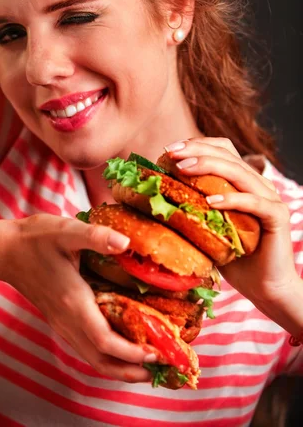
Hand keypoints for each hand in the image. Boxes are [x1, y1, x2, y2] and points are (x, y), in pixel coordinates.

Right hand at [0, 213, 155, 381]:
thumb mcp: (66, 230)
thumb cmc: (35, 239)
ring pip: (92, 358)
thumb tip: (126, 242)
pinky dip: (106, 356)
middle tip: (159, 368)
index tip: (156, 351)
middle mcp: (67, 320)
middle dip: (131, 369)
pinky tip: (120, 348)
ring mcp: (61, 323)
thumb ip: (96, 236)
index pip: (105, 341)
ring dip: (120, 367)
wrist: (3, 251)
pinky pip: (85, 348)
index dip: (132, 352)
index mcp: (73, 302)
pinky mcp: (59, 321)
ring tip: (146, 365)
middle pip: (101, 360)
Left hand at [164, 137, 297, 307]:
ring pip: (239, 172)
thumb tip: (154, 194)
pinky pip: (254, 202)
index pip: (222, 149)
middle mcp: (258, 184)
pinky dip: (231, 199)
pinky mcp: (277, 216)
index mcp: (242, 181)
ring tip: (183, 169)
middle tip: (170, 153)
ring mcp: (269, 198)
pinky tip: (211, 201)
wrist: (264, 287)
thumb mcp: (206, 226)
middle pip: (228, 155)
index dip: (197, 144)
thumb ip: (191, 206)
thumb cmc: (232, 257)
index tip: (168, 149)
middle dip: (196, 150)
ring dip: (209, 166)